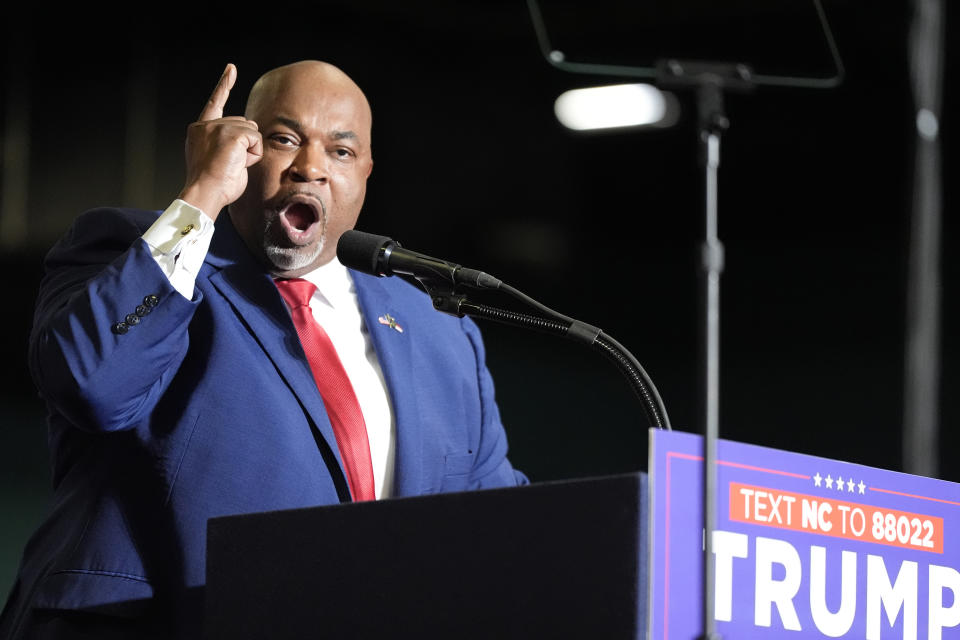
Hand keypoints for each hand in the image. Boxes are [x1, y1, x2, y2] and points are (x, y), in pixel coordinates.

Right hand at [178, 64, 262, 218]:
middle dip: (245, 145)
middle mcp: (206, 125)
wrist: (205, 192)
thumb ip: (228, 142)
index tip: (231, 69)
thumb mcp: (216, 158)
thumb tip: (249, 137)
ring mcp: (218, 127)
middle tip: (229, 164)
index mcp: (199, 130)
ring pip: (252, 132)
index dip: (224, 85)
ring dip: (249, 150)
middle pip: (244, 124)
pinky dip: (254, 154)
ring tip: (232, 164)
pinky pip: (257, 140)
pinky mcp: (232, 133)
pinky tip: (239, 162)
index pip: (215, 102)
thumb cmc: (214, 184)